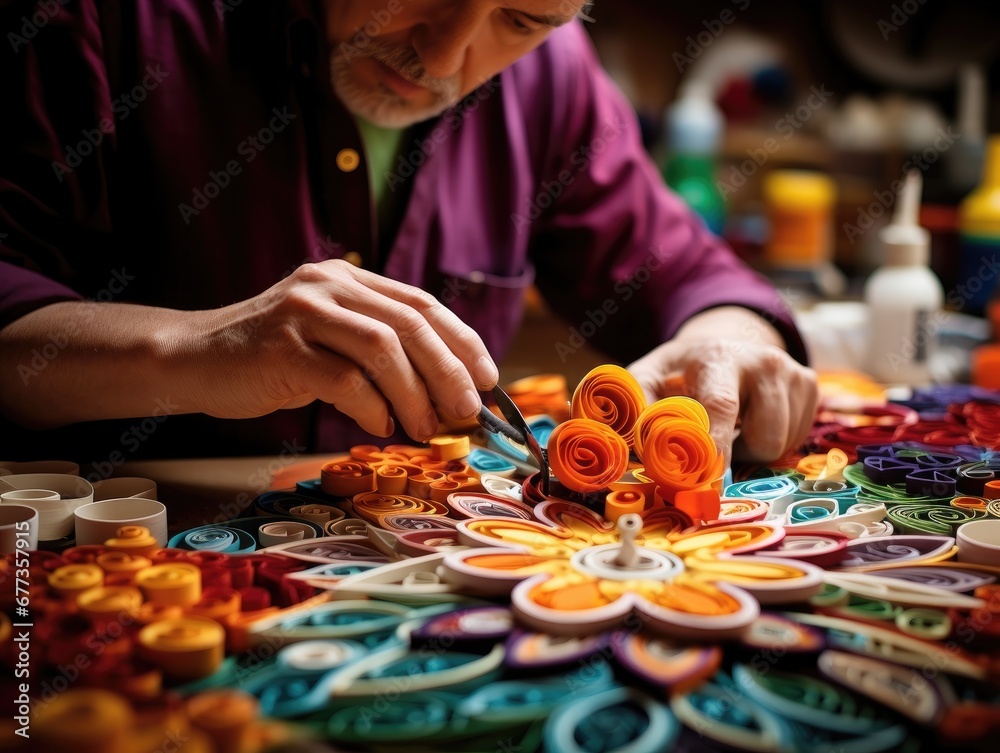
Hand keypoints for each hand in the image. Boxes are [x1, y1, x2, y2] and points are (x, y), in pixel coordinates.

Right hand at [181, 260, 498, 439]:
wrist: (193, 358)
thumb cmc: (271, 358)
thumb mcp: (330, 341)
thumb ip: (377, 353)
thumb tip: (444, 395)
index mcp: (349, 279)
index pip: (422, 304)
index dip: (462, 341)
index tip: (488, 379)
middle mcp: (330, 284)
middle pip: (411, 324)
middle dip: (449, 371)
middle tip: (468, 411)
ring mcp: (304, 312)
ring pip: (383, 349)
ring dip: (415, 394)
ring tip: (426, 427)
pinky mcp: (281, 348)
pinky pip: (343, 379)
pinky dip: (371, 407)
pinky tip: (379, 427)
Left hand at [627, 310, 817, 465]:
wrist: (722, 344)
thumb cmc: (679, 372)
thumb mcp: (648, 378)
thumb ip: (635, 406)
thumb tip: (630, 441)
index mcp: (718, 358)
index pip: (721, 406)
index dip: (715, 448)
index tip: (705, 484)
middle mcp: (763, 362)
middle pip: (764, 437)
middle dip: (737, 455)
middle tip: (713, 442)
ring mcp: (793, 372)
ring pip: (782, 444)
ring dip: (752, 450)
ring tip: (732, 428)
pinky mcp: (810, 385)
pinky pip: (796, 439)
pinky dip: (772, 442)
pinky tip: (753, 421)